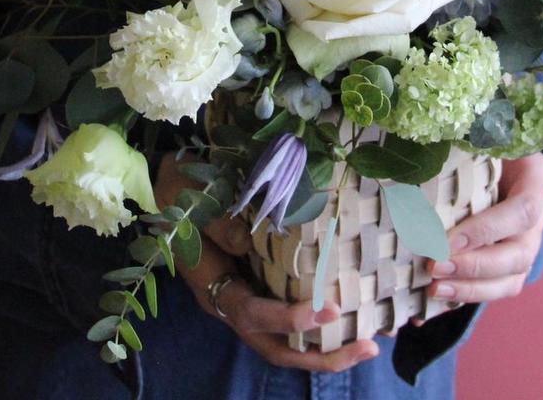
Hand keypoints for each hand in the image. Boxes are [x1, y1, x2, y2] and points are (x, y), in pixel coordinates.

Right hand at [154, 153, 379, 371]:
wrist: (171, 187)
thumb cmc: (180, 193)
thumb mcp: (190, 202)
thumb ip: (218, 224)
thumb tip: (249, 242)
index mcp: (213, 286)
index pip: (251, 314)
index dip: (288, 318)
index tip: (327, 309)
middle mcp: (233, 302)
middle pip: (276, 348)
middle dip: (321, 355)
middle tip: (366, 347)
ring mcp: (249, 297)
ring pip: (288, 341)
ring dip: (328, 348)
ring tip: (371, 342)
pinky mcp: (263, 284)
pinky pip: (294, 317)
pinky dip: (323, 324)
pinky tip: (355, 313)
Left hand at [426, 152, 542, 305]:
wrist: (499, 155)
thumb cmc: (483, 139)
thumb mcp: (481, 134)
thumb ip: (464, 142)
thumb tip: (420, 152)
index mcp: (536, 179)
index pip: (524, 210)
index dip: (488, 230)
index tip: (449, 240)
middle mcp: (539, 217)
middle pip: (518, 254)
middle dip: (475, 265)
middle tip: (435, 267)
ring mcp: (529, 243)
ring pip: (511, 279)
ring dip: (472, 289)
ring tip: (434, 290)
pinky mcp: (512, 264)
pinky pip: (495, 289)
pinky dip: (463, 298)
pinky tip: (433, 303)